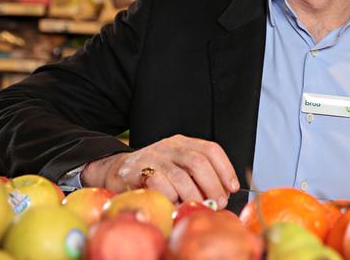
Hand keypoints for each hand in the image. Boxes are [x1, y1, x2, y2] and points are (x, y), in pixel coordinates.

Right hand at [81, 134, 239, 208]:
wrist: (117, 170)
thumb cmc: (154, 173)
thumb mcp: (177, 167)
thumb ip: (197, 176)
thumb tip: (222, 194)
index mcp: (183, 143)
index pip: (210, 149)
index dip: (225, 168)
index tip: (232, 187)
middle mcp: (169, 146)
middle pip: (198, 161)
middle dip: (212, 184)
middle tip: (218, 202)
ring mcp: (153, 157)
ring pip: (180, 175)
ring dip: (193, 195)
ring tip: (197, 206)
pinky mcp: (137, 171)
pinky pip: (158, 184)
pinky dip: (170, 197)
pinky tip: (173, 203)